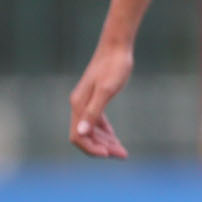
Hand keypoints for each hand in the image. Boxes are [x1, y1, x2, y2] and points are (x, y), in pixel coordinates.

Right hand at [69, 39, 134, 158]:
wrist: (117, 47)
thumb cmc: (114, 66)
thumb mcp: (107, 90)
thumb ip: (94, 112)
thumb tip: (81, 133)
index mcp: (79, 105)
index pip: (78, 136)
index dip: (91, 148)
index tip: (110, 154)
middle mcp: (79, 105)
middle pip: (85, 135)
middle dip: (102, 147)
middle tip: (123, 155)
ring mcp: (86, 102)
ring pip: (92, 130)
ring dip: (105, 142)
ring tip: (122, 151)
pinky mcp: (96, 98)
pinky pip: (97, 121)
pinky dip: (105, 132)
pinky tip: (114, 138)